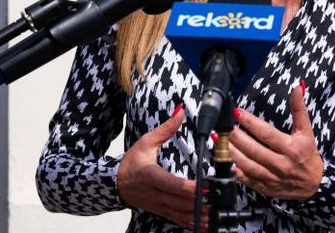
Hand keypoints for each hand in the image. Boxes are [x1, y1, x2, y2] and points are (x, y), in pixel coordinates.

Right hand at [118, 105, 207, 230]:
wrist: (115, 183)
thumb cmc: (131, 163)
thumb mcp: (146, 142)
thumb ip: (166, 128)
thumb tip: (180, 112)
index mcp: (150, 175)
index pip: (172, 184)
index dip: (189, 187)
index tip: (205, 186)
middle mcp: (155, 194)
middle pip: (180, 202)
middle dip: (201, 201)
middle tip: (219, 198)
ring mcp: (159, 205)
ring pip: (181, 214)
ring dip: (200, 216)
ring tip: (217, 213)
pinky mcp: (162, 212)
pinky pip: (179, 220)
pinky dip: (193, 223)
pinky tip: (206, 224)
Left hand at [228, 86, 322, 200]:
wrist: (315, 185)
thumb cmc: (308, 155)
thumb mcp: (307, 132)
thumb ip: (300, 109)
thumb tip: (298, 88)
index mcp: (290, 148)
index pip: (266, 133)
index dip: (250, 122)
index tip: (237, 112)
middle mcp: (280, 163)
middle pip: (253, 149)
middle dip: (235, 136)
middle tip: (222, 125)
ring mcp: (271, 177)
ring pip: (247, 164)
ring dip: (230, 152)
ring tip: (218, 139)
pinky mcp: (264, 187)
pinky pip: (246, 180)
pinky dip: (234, 171)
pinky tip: (224, 161)